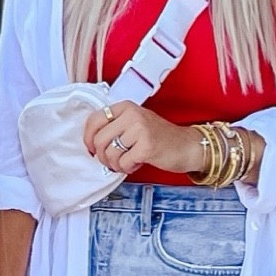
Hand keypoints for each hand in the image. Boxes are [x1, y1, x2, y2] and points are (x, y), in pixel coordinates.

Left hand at [81, 99, 202, 177]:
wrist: (187, 145)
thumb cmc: (159, 137)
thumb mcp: (134, 124)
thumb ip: (114, 127)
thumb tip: (91, 142)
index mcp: (125, 107)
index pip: (94, 120)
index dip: (88, 138)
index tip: (92, 149)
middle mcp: (131, 115)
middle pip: (99, 140)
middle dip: (102, 157)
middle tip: (112, 162)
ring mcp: (139, 129)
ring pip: (110, 153)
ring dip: (115, 164)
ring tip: (126, 163)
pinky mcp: (146, 146)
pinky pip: (123, 163)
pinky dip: (127, 168)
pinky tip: (136, 164)